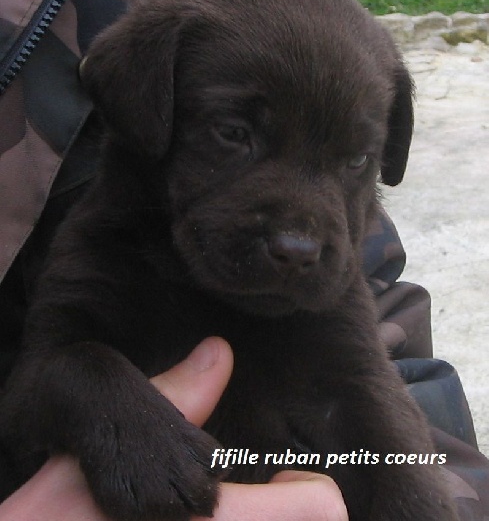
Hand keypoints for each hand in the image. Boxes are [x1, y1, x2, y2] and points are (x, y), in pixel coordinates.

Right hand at [0, 337, 346, 520]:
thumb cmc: (61, 511)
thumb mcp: (111, 443)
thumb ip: (175, 400)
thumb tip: (218, 352)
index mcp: (210, 517)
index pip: (318, 509)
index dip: (312, 487)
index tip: (283, 474)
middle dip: (287, 507)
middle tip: (257, 491)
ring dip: (263, 518)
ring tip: (211, 507)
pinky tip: (190, 519)